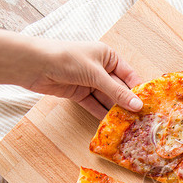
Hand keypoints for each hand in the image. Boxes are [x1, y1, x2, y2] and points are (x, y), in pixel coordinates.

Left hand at [28, 39, 142, 118]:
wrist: (35, 65)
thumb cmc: (67, 59)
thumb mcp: (96, 75)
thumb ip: (117, 92)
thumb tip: (137, 106)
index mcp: (108, 56)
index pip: (129, 75)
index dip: (138, 90)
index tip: (148, 105)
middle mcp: (101, 69)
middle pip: (119, 89)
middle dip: (127, 103)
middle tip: (140, 119)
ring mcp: (90, 82)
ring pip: (107, 99)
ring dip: (115, 111)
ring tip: (128, 125)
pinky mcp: (79, 93)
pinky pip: (94, 105)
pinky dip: (101, 114)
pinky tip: (111, 125)